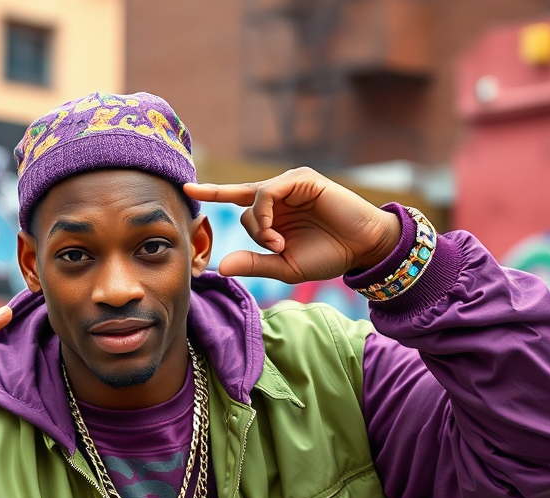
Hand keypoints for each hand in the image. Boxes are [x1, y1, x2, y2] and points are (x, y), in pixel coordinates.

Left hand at [184, 168, 401, 283]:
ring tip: (279, 246)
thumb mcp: (284, 267)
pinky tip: (278, 236)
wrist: (363, 248)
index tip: (186, 187)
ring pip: (252, 199)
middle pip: (241, 206)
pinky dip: (265, 215)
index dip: (212, 192)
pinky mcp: (302, 179)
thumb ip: (255, 264)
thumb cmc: (328, 256)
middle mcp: (279, 194)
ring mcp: (290, 184)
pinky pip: (266, 192)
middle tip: (276, 250)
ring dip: (260, 228)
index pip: (235, 198)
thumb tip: (221, 266)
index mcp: (273, 212)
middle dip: (254, 234)